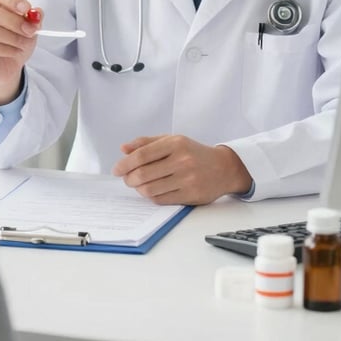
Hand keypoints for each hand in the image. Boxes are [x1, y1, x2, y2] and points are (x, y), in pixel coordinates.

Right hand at [0, 0, 40, 104]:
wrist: (8, 65)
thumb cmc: (15, 41)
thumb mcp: (30, 27)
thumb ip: (34, 18)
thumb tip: (37, 12)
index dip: (12, 0)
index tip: (27, 9)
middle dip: (14, 22)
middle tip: (30, 31)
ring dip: (11, 37)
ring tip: (23, 44)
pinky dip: (6, 49)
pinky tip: (14, 52)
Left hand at [111, 135, 252, 204]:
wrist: (224, 168)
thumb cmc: (193, 152)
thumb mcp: (172, 140)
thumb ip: (146, 143)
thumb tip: (123, 149)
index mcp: (175, 143)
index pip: (142, 155)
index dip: (125, 164)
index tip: (116, 169)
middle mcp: (182, 161)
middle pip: (143, 174)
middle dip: (129, 178)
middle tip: (126, 179)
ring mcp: (187, 179)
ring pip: (150, 189)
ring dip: (138, 189)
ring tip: (138, 185)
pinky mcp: (191, 195)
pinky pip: (161, 200)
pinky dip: (151, 196)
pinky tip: (151, 191)